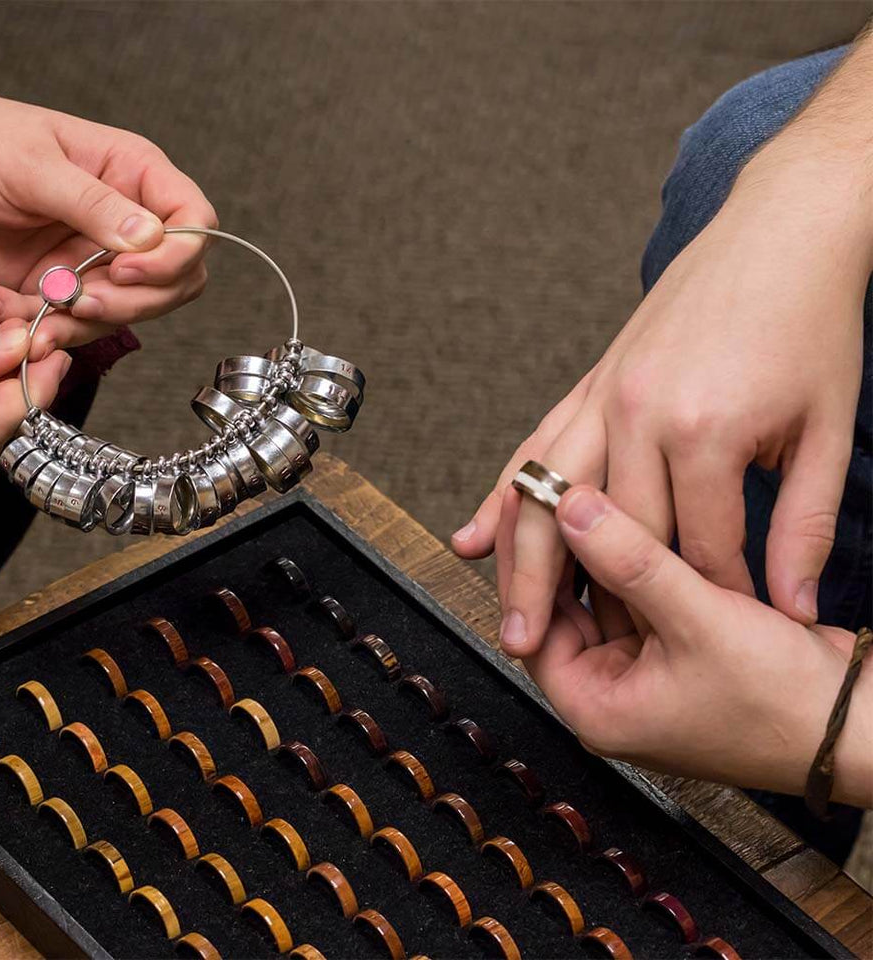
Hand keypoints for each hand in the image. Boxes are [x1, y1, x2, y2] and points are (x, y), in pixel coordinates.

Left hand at [0, 75, 215, 359]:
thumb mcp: (32, 164)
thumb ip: (92, 203)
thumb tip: (150, 239)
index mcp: (135, 176)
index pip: (195, 223)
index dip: (176, 257)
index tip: (126, 270)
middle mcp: (128, 222)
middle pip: (174, 282)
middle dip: (132, 303)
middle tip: (81, 301)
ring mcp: (99, 260)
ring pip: (129, 313)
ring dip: (82, 324)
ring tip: (34, 312)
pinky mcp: (66, 289)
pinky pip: (77, 326)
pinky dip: (44, 330)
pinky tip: (3, 308)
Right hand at [454, 143, 868, 654]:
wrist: (781, 230)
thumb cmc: (810, 323)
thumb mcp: (827, 428)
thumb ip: (805, 525)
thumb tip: (792, 606)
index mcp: (701, 430)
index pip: (693, 548)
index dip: (706, 601)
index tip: (706, 638)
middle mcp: (635, 414)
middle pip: (596, 536)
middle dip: (584, 606)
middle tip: (556, 663)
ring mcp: (603, 395)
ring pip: (543, 498)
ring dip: (521, 566)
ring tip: (510, 624)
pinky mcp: (590, 382)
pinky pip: (535, 450)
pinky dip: (504, 498)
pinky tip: (477, 536)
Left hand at [526, 484, 871, 805]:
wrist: (860, 726)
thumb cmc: (785, 698)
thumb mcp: (698, 619)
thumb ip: (630, 560)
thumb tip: (568, 507)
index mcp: (596, 708)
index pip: (531, 628)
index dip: (524, 565)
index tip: (522, 508)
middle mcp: (611, 696)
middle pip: (562, 611)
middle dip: (558, 553)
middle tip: (547, 492)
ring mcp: (643, 676)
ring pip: (600, 602)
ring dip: (597, 555)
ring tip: (583, 494)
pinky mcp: (674, 656)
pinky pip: (637, 603)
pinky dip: (632, 567)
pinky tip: (629, 521)